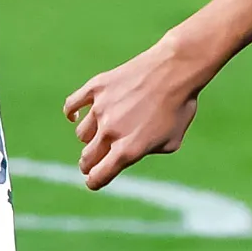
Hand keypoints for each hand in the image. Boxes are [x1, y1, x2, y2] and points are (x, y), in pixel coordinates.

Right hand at [64, 43, 207, 187]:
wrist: (176, 69)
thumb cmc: (180, 107)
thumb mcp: (171, 141)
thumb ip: (145, 153)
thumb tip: (127, 153)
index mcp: (129, 151)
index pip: (98, 176)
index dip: (94, 181)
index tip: (95, 179)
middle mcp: (111, 132)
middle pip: (86, 158)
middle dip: (89, 164)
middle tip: (94, 161)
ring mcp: (101, 109)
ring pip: (82, 133)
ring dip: (90, 137)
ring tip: (103, 131)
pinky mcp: (96, 88)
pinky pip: (72, 104)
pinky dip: (71, 112)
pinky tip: (76, 115)